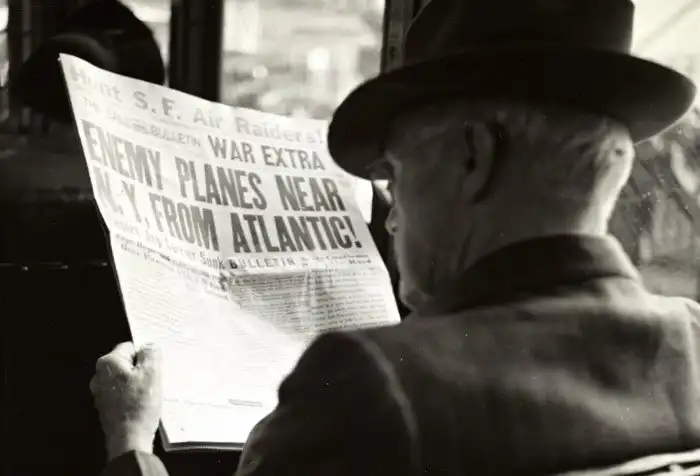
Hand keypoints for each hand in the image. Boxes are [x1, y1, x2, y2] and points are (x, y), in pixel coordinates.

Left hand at [90, 342, 162, 459]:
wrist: (129, 440)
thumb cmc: (140, 404)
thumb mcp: (151, 373)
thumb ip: (151, 354)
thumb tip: (149, 346)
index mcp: (108, 363)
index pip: (130, 347)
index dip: (145, 356)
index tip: (154, 369)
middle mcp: (98, 376)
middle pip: (126, 363)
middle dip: (140, 370)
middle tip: (153, 382)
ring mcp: (100, 393)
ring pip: (124, 379)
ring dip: (137, 384)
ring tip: (148, 395)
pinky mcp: (104, 407)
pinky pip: (121, 394)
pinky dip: (131, 397)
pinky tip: (141, 406)